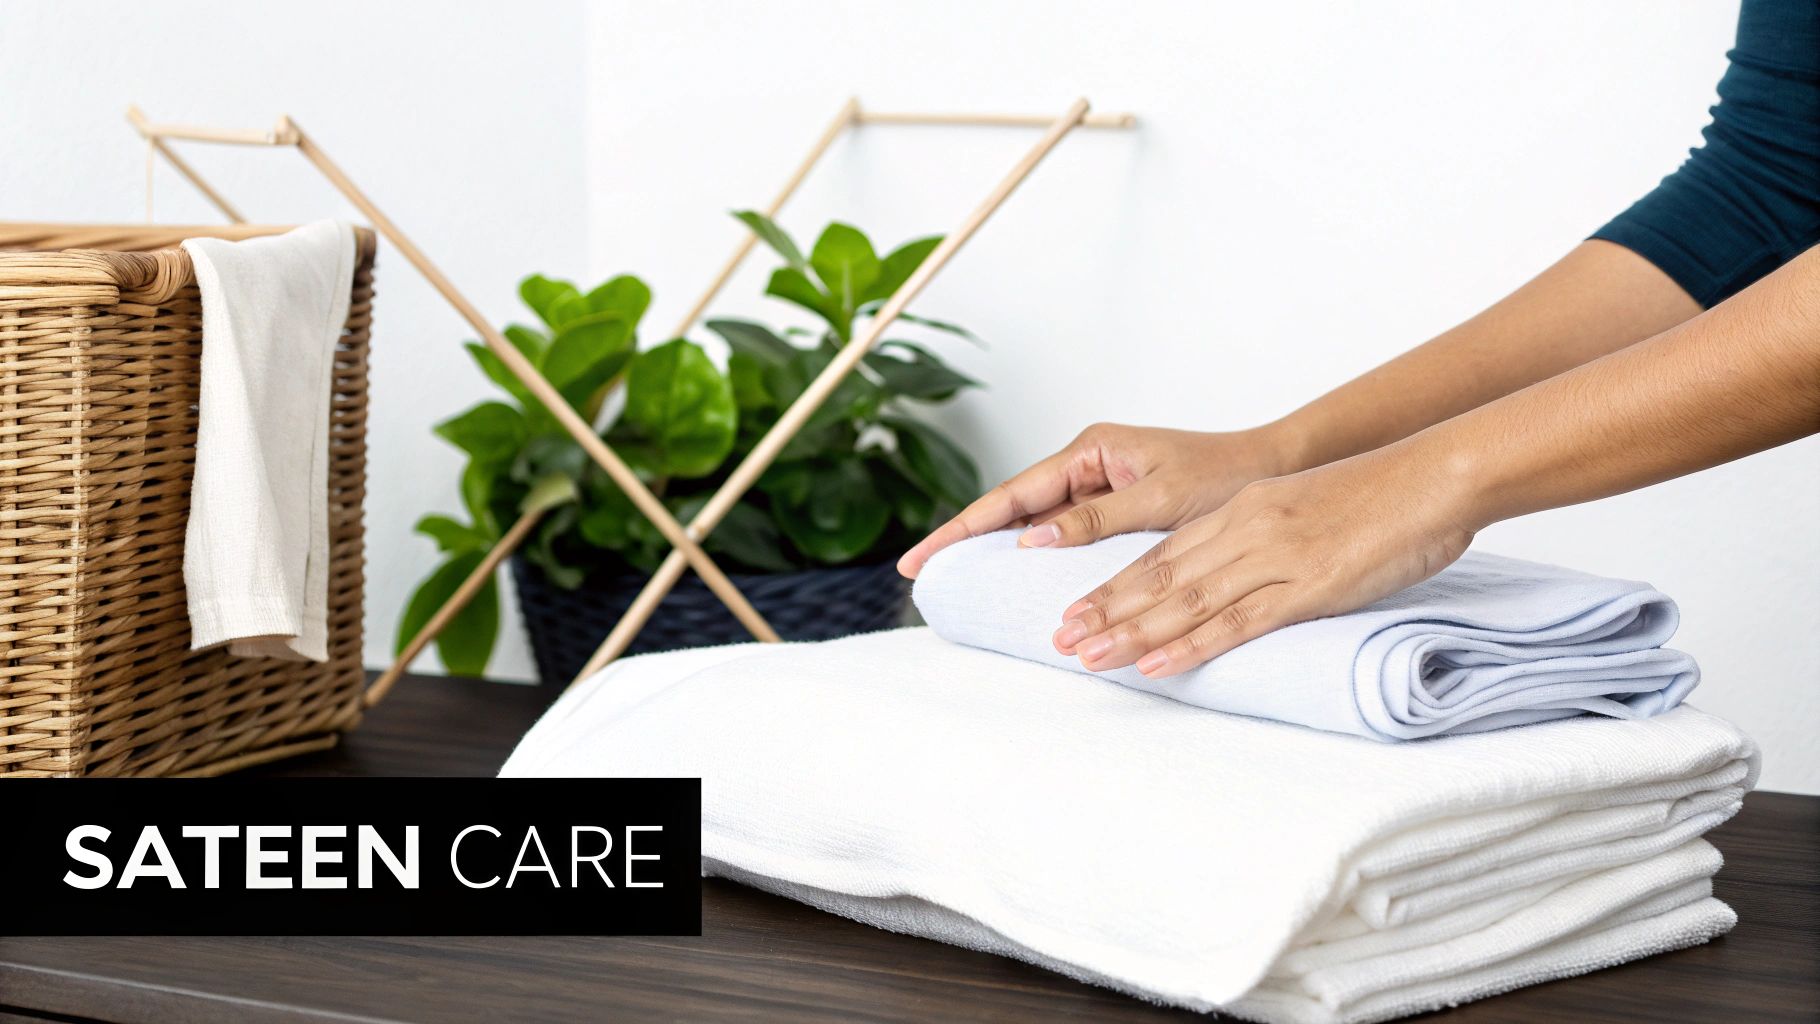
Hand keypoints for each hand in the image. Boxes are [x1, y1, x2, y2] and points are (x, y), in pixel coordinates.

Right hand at [897, 423, 1297, 578]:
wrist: (1273, 471)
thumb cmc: (1226, 477)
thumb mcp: (1160, 500)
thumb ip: (1095, 520)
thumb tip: (1030, 539)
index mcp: (1091, 451)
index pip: (1011, 494)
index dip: (963, 527)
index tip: (923, 554)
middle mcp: (1088, 467)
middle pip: (1011, 509)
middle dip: (965, 539)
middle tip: (919, 572)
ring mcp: (1099, 491)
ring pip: (1035, 527)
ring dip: (997, 552)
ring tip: (954, 581)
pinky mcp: (1116, 514)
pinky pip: (1067, 540)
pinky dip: (1038, 561)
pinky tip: (1013, 582)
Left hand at [1052, 446, 1477, 676]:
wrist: (1434, 476)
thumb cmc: (1379, 496)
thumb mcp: (1304, 509)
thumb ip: (1266, 541)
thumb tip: (1240, 579)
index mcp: (1242, 511)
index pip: (1161, 555)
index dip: (1114, 585)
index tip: (1074, 610)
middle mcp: (1245, 531)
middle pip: (1158, 578)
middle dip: (1104, 610)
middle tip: (1059, 639)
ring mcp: (1274, 558)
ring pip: (1185, 601)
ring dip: (1131, 632)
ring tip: (1087, 657)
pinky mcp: (1308, 586)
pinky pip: (1238, 621)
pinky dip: (1192, 645)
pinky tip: (1156, 664)